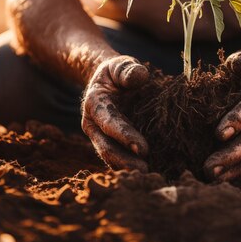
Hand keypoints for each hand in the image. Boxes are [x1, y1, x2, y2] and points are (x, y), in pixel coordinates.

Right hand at [81, 55, 149, 171]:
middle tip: (146, 170)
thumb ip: (128, 70)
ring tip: (147, 177)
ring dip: (127, 168)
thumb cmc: (116, 72)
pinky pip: (117, 157)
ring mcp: (99, 136)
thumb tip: (140, 76)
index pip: (110, 123)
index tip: (144, 149)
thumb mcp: (121, 65)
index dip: (125, 136)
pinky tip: (146, 174)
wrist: (107, 80)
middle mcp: (93, 124)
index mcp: (94, 104)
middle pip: (107, 147)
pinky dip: (129, 166)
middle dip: (125, 161)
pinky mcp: (109, 143)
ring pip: (110, 156)